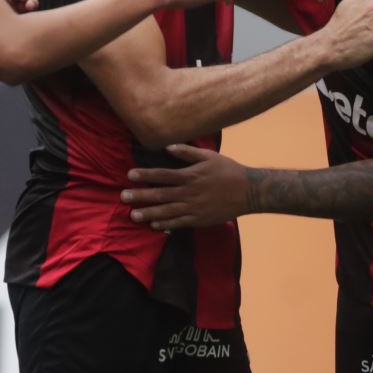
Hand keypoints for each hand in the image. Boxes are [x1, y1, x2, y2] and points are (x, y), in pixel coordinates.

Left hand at [121, 145, 252, 230]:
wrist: (248, 191)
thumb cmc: (228, 171)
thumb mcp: (209, 156)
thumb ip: (187, 152)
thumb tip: (168, 147)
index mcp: (190, 176)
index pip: (162, 175)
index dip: (145, 175)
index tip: (129, 175)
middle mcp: (189, 193)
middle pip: (160, 194)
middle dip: (140, 195)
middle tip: (123, 197)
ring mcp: (193, 208)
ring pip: (166, 211)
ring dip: (148, 213)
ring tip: (133, 215)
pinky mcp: (199, 220)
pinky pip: (179, 223)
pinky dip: (165, 225)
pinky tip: (153, 225)